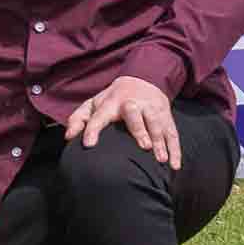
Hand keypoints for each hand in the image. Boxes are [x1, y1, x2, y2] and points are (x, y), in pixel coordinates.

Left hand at [64, 74, 178, 168]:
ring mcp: (152, 110)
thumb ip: (79, 119)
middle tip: (143, 146)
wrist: (144, 79)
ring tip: (161, 159)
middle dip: (140, 129)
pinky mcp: (167, 117)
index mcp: (111, 103)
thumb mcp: (94, 103)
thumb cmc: (113, 99)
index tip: (88, 144)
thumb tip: (68, 137)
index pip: (99, 115)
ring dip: (160, 141)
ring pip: (157, 124)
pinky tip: (174, 165)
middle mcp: (132, 104)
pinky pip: (173, 133)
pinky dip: (175, 150)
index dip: (92, 129)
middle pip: (136, 114)